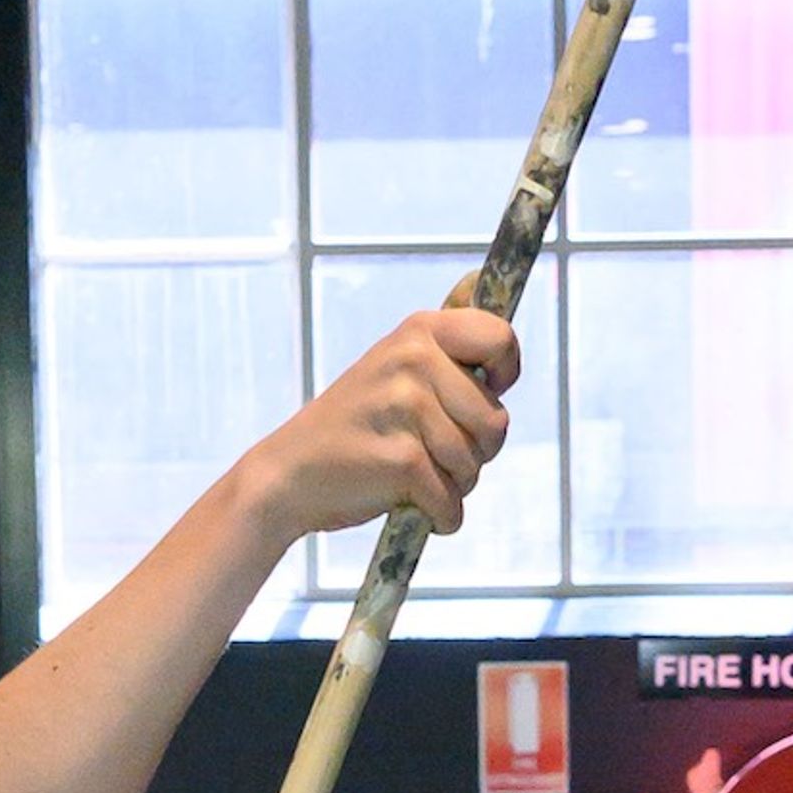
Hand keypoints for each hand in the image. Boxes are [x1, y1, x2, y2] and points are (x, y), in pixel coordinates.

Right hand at [251, 304, 518, 550]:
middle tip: (428, 449)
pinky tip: (407, 502)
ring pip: (475, 465)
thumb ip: (444, 334)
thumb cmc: (356, 423)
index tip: (482, 392)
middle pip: (496, 421)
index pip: (501, 338)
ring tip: (410, 472)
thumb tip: (479, 277)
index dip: (503, 375)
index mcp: (418, 331)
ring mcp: (406, 407)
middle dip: (474, 450)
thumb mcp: (395, 362)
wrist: (288, 472)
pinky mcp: (402, 460)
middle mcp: (413, 359)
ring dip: (452, 484)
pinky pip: (451, 500)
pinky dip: (438, 515)